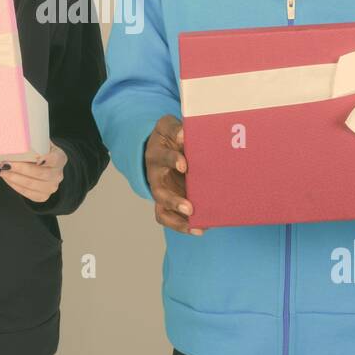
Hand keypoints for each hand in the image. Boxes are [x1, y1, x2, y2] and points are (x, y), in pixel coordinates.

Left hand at [0, 143, 67, 202]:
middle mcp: (58, 175)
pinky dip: (14, 185)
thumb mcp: (43, 143)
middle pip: (40, 173)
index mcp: (60, 159)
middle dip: (20, 169)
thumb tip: (14, 134)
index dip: (46, 159)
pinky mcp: (42, 196)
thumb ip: (35, 140)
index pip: (54, 159)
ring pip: (31, 185)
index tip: (35, 157)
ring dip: (13, 177)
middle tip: (5, 163)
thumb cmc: (42, 152)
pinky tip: (5, 177)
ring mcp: (51, 187)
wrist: (48, 167)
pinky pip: (26, 193)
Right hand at [145, 115, 201, 235]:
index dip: (172, 160)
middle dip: (174, 201)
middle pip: (159, 191)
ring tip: (195, 223)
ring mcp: (159, 190)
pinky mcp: (164, 201)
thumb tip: (184, 134)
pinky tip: (199, 229)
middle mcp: (155, 175)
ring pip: (162, 208)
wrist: (157, 147)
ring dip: (178, 218)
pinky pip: (167, 217)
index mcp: (157, 154)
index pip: (163, 156)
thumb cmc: (168, 137)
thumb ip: (175, 129)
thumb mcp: (167, 126)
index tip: (185, 165)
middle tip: (190, 208)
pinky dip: (181, 226)